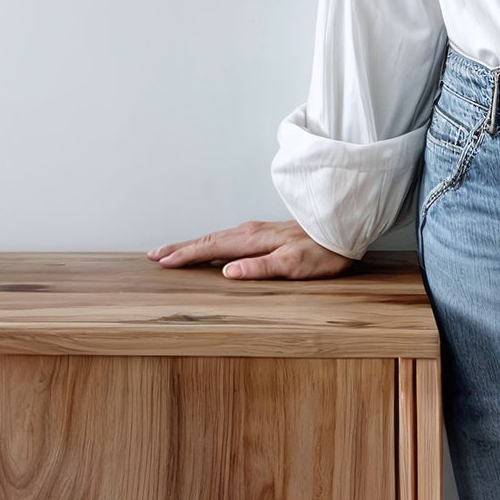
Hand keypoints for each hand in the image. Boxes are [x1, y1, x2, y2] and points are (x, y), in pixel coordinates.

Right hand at [147, 218, 357, 278]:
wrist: (344, 228)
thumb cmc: (323, 251)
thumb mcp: (294, 265)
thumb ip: (260, 268)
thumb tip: (227, 272)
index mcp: (252, 240)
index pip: (211, 248)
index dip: (185, 256)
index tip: (163, 262)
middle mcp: (250, 231)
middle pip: (208, 239)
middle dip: (180, 247)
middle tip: (155, 255)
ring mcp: (257, 230)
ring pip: (216, 237)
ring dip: (193, 244)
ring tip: (174, 251)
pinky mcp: (265, 233)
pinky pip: (228, 237)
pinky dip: (210, 242)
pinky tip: (211, 247)